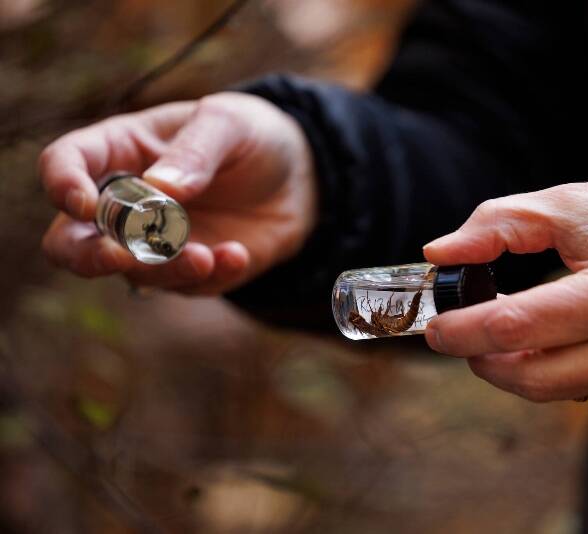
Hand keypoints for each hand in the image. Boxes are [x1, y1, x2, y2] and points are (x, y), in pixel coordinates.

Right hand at [40, 92, 315, 293]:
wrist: (301, 177)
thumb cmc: (251, 135)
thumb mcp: (229, 123)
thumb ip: (195, 152)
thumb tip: (158, 189)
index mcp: (120, 150)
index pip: (64, 164)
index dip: (62, 185)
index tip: (85, 203)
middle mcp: (125, 202)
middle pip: (70, 240)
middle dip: (87, 255)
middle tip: (121, 256)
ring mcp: (154, 242)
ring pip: (130, 272)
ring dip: (164, 268)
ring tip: (208, 254)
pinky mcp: (188, 270)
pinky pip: (185, 286)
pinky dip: (210, 276)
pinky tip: (237, 254)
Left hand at [423, 180, 587, 403]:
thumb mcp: (582, 202)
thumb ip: (503, 223)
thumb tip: (441, 253)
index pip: (518, 327)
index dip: (464, 330)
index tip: (435, 325)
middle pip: (529, 377)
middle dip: (480, 357)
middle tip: (459, 330)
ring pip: (553, 390)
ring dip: (512, 366)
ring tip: (502, 327)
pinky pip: (584, 389)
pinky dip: (552, 368)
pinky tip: (551, 337)